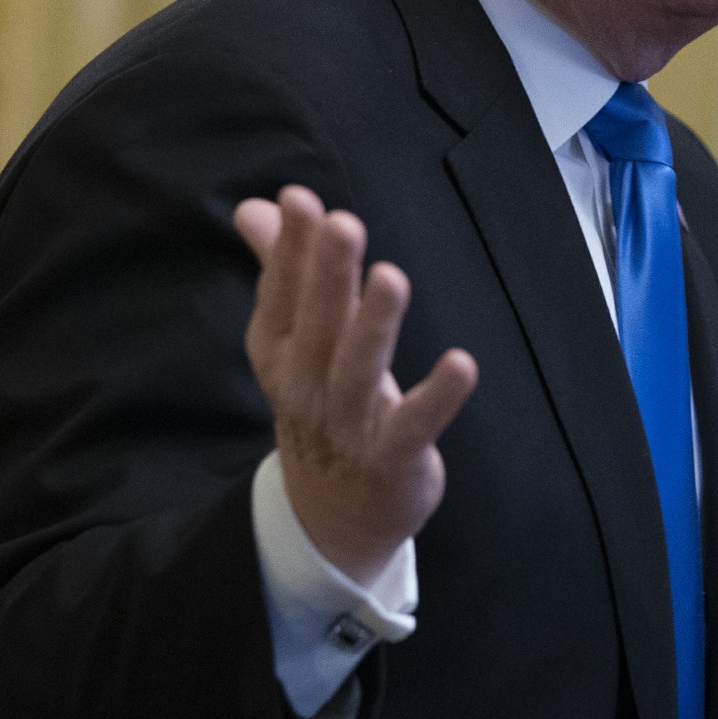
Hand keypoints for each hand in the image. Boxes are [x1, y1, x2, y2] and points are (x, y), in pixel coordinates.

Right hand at [235, 185, 477, 587]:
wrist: (331, 518)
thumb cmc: (321, 403)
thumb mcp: (294, 339)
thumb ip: (281, 268)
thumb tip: (255, 206)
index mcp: (281, 354)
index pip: (282, 296)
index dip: (289, 250)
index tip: (299, 200)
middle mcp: (307, 388)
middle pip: (318, 327)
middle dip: (328, 275)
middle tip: (344, 223)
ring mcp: (348, 427)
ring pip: (358, 373)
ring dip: (374, 326)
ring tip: (391, 277)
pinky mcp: (392, 459)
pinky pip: (413, 428)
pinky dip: (437, 399)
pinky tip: (461, 364)